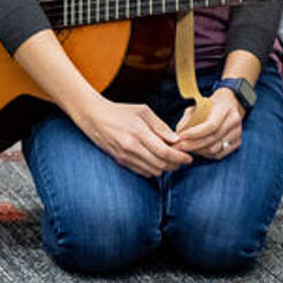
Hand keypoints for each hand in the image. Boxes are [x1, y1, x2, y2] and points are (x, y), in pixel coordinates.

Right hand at [73, 96, 190, 176]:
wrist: (93, 117)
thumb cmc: (120, 111)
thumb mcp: (143, 111)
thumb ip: (160, 126)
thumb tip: (176, 140)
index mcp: (138, 133)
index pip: (165, 152)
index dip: (179, 157)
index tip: (188, 157)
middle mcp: (131, 148)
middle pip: (161, 164)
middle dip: (175, 164)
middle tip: (181, 158)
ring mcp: (125, 156)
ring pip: (153, 171)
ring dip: (165, 168)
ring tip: (169, 159)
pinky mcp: (120, 161)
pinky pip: (142, 172)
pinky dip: (153, 169)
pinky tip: (155, 160)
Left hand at [175, 89, 245, 159]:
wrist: (229, 103)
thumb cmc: (210, 105)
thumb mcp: (197, 106)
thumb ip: (187, 119)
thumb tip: (178, 134)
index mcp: (225, 109)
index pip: (211, 125)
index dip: (195, 133)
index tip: (181, 136)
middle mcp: (234, 121)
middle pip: (213, 139)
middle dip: (193, 144)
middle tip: (179, 146)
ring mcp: (238, 133)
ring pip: (215, 149)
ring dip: (198, 150)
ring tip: (187, 148)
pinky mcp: (237, 143)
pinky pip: (219, 154)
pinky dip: (206, 154)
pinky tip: (198, 150)